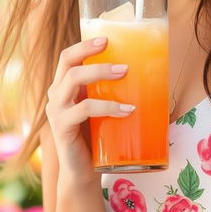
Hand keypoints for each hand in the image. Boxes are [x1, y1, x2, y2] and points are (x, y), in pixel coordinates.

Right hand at [45, 37, 132, 181]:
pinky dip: (108, 106)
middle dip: (91, 52)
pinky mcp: (61, 128)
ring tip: (125, 73)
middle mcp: (56, 94)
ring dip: (101, 73)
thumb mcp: (104, 108)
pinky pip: (84, 110)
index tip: (107, 39)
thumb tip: (153, 75)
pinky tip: (127, 110)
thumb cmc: (98, 137)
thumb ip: (115, 92)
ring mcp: (56, 111)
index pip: (68, 57)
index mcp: (64, 86)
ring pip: (74, 80)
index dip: (84, 45)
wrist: (83, 173)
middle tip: (117, 53)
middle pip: (69, 63)